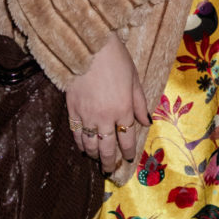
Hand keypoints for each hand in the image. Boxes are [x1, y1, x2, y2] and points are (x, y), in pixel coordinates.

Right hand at [65, 35, 149, 175]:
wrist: (88, 47)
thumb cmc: (115, 59)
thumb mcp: (134, 79)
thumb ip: (139, 102)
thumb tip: (146, 121)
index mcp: (123, 109)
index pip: (126, 138)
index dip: (128, 151)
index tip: (129, 158)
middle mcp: (105, 117)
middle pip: (107, 148)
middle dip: (109, 161)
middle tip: (110, 170)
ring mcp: (86, 115)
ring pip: (90, 143)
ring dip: (94, 154)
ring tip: (97, 160)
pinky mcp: (71, 109)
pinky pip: (76, 133)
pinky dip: (80, 143)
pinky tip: (82, 147)